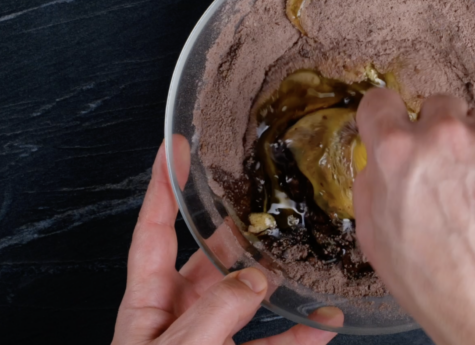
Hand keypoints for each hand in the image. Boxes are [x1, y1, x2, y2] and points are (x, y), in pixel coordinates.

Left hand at [112, 135, 343, 344]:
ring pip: (249, 300)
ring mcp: (209, 342)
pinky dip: (299, 337)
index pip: (153, 232)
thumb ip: (215, 313)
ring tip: (305, 255)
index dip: (163, 188)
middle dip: (235, 228)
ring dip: (278, 281)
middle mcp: (178, 317)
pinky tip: (325, 327)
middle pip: (208, 258)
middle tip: (264, 196)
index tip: (175, 149)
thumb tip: (255, 278)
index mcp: (149, 306)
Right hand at [354, 90, 474, 344]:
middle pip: (437, 106)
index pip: (380, 101)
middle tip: (446, 172)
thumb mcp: (374, 234)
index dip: (385, 117)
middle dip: (437, 133)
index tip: (394, 126)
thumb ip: (372, 180)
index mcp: (397, 153)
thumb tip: (378, 154)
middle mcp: (445, 135)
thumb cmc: (434, 281)